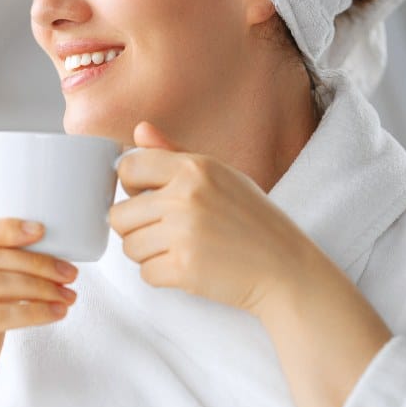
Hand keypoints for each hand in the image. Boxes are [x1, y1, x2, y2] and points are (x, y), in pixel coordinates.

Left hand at [107, 123, 309, 317]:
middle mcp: (185, 196)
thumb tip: (139, 131)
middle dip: (138, 228)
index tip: (147, 198)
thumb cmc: (255, 223)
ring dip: (148, 254)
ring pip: (129, 247)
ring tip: (182, 250)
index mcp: (194, 168)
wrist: (286, 269)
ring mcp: (183, 233)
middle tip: (168, 234)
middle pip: (119, 215)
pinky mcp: (183, 268)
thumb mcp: (222, 176)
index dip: (132, 187)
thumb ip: (175, 153)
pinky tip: (190, 268)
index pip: (128, 167)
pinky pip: (145, 273)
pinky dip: (163, 276)